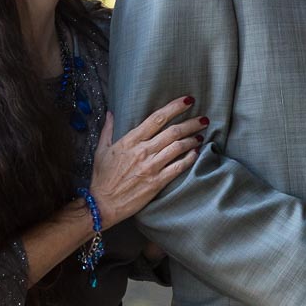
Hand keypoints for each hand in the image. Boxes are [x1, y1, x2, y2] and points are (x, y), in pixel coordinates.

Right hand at [90, 96, 201, 226]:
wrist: (102, 204)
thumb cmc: (102, 178)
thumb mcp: (101, 151)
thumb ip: (108, 130)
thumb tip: (111, 113)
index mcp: (130, 141)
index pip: (157, 119)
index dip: (175, 107)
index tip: (188, 101)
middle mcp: (143, 151)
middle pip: (173, 131)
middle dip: (191, 123)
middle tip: (203, 119)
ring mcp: (151, 167)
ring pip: (178, 147)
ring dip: (192, 139)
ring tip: (201, 135)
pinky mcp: (157, 182)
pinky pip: (178, 167)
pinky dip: (190, 158)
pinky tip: (196, 153)